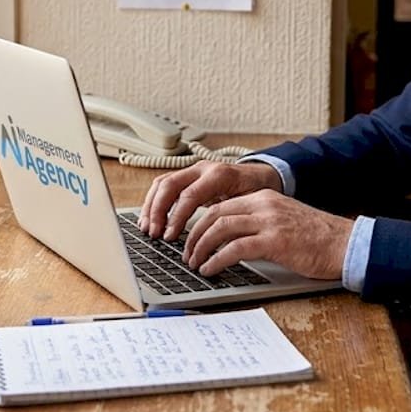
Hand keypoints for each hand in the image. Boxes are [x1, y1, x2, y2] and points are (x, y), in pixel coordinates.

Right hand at [139, 161, 280, 240]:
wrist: (263, 175)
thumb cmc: (258, 192)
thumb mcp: (250, 205)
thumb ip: (232, 218)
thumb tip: (216, 242)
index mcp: (220, 175)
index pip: (189, 195)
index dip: (176, 217)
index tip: (170, 236)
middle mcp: (203, 169)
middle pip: (170, 185)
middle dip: (157, 211)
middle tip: (153, 233)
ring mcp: (194, 170)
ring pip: (163, 183)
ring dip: (151, 206)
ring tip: (147, 228)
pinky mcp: (188, 177)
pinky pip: (165, 185)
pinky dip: (154, 202)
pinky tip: (151, 219)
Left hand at [182, 190, 351, 279]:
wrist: (345, 244)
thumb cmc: (317, 239)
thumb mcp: (283, 222)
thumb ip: (258, 225)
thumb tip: (230, 242)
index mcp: (264, 198)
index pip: (221, 205)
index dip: (200, 223)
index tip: (191, 240)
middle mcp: (264, 205)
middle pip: (214, 214)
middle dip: (194, 235)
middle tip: (186, 254)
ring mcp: (269, 221)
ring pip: (220, 228)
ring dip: (201, 248)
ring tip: (194, 264)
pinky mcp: (275, 241)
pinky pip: (235, 248)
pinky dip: (217, 260)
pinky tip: (211, 269)